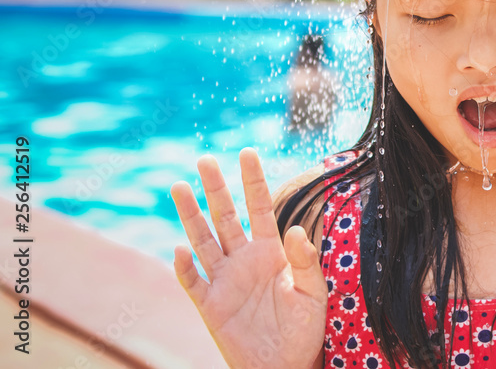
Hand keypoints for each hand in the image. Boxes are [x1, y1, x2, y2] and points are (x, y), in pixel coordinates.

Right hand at [170, 148, 326, 368]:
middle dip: (214, 188)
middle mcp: (243, 259)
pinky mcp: (210, 305)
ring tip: (178, 186)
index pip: (259, 208)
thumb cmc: (303, 329)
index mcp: (271, 251)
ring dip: (190, 215)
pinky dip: (184, 268)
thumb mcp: (314, 293)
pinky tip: (179, 250)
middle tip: (203, 159)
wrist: (285, 366)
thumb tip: (297, 228)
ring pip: (202, 240)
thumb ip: (306, 261)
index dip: (253, 181)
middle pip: (225, 216)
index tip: (247, 152)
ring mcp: (224, 280)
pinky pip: (192, 282)